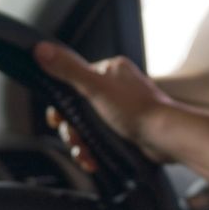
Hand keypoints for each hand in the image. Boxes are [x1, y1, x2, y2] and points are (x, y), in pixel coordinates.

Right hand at [34, 42, 179, 170]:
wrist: (166, 138)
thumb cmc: (138, 110)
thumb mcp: (95, 87)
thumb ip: (68, 69)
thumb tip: (42, 49)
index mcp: (110, 70)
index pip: (73, 82)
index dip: (61, 104)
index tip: (57, 119)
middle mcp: (116, 87)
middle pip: (78, 108)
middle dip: (72, 129)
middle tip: (74, 139)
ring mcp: (122, 109)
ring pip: (89, 126)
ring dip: (81, 143)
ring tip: (84, 154)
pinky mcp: (126, 129)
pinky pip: (102, 139)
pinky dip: (94, 150)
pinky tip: (93, 159)